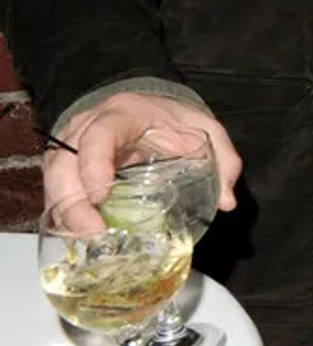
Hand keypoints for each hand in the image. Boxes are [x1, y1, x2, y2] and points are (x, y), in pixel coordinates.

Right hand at [45, 92, 241, 215]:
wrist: (146, 106)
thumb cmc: (170, 118)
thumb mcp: (203, 128)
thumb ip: (222, 159)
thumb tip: (227, 201)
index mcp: (122, 114)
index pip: (99, 135)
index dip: (94, 165)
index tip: (100, 195)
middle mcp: (87, 126)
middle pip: (64, 162)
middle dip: (72, 201)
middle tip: (93, 232)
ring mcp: (70, 144)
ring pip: (53, 178)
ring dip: (65, 213)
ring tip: (87, 239)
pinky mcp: (65, 164)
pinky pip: (54, 190)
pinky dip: (63, 215)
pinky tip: (80, 234)